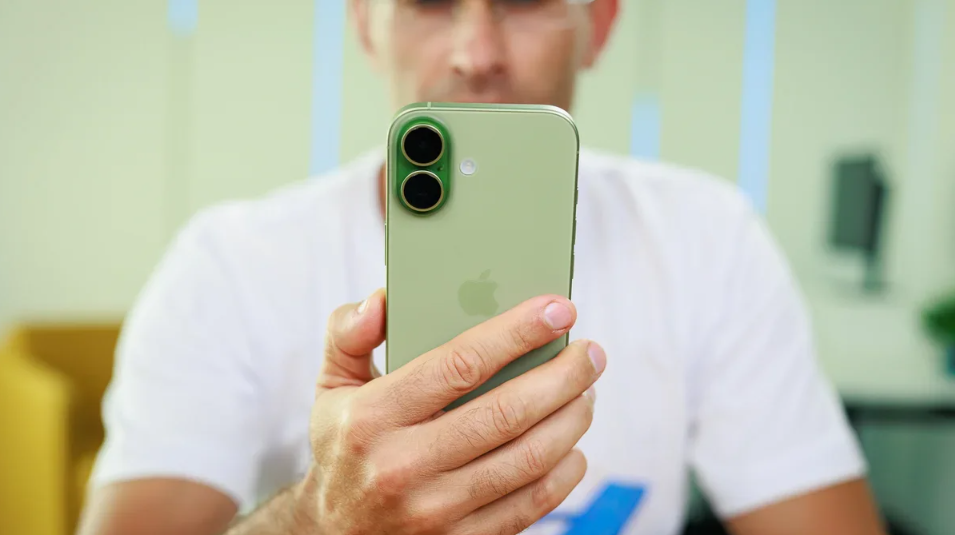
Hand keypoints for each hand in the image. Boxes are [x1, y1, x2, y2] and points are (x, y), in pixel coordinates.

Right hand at [295, 289, 605, 534]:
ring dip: (571, 419)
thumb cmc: (345, 445)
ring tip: (586, 391)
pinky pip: (531, 504)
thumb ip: (348, 335)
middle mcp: (402, 466)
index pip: (459, 363)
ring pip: (528, 459)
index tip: (558, 308)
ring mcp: (434, 511)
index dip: (517, 332)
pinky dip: (565, 470)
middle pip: (507, 412)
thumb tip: (383, 299)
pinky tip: (573, 443)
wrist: (335, 534)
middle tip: (590, 352)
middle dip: (563, 376)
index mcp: (372, 417)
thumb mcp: (330, 387)